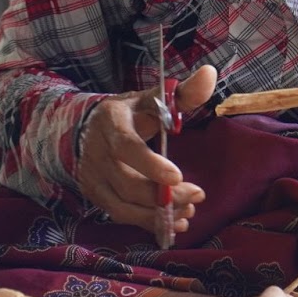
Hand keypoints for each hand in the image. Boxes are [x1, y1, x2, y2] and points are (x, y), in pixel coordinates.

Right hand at [77, 64, 217, 231]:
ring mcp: (93, 177)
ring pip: (122, 206)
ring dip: (157, 215)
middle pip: (127, 184)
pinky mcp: (96, 195)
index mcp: (112, 122)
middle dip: (163, 196)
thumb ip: (183, 92)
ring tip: (189, 210)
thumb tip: (209, 73)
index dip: (150, 165)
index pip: (126, 147)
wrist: (87, 128)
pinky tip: (173, 222)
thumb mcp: (153, 98)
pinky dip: (147, 223)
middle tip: (197, 195)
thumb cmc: (130, 113)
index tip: (177, 176)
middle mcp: (97, 152)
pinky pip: (120, 216)